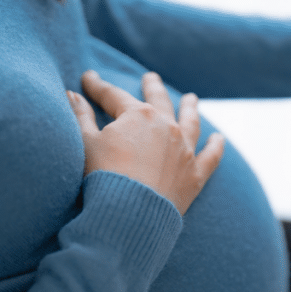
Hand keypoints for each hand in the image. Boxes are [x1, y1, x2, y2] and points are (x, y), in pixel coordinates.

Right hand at [68, 70, 225, 214]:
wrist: (129, 214)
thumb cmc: (103, 176)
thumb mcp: (86, 143)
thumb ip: (81, 116)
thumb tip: (72, 95)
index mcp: (137, 115)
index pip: (113, 96)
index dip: (98, 87)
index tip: (89, 78)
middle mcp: (166, 126)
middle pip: (158, 101)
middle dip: (152, 87)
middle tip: (150, 78)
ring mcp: (184, 149)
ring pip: (190, 121)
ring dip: (190, 108)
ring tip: (191, 98)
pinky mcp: (195, 175)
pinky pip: (210, 156)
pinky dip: (216, 146)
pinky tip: (218, 138)